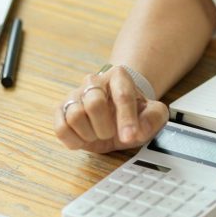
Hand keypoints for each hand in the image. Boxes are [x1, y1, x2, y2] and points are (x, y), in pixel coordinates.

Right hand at [54, 65, 168, 152]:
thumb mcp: (154, 114)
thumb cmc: (135, 113)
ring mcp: (75, 95)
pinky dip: (73, 140)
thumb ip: (155, 118)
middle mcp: (94, 82)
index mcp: (119, 76)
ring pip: (75, 116)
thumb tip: (139, 129)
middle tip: (111, 134)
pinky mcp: (61, 110)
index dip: (127, 120)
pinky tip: (85, 139)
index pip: (122, 96)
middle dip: (105, 127)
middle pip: (94, 104)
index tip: (130, 137)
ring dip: (90, 134)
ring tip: (98, 134)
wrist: (118, 115)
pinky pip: (60, 128)